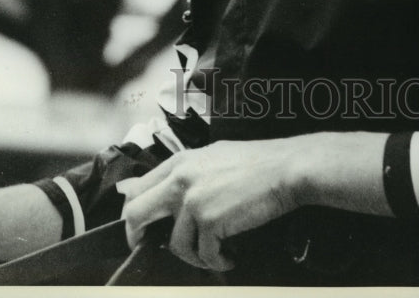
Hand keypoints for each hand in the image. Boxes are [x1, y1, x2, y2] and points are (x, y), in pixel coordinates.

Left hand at [117, 138, 300, 271]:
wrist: (285, 168)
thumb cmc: (256, 162)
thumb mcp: (213, 157)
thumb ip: (187, 173)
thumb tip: (168, 192)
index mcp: (180, 162)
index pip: (137, 189)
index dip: (133, 214)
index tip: (142, 229)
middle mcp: (181, 179)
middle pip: (136, 214)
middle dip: (137, 237)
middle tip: (151, 248)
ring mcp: (194, 201)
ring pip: (175, 245)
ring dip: (195, 257)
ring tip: (216, 253)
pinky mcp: (210, 221)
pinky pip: (204, 255)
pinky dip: (218, 262)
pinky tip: (230, 256)